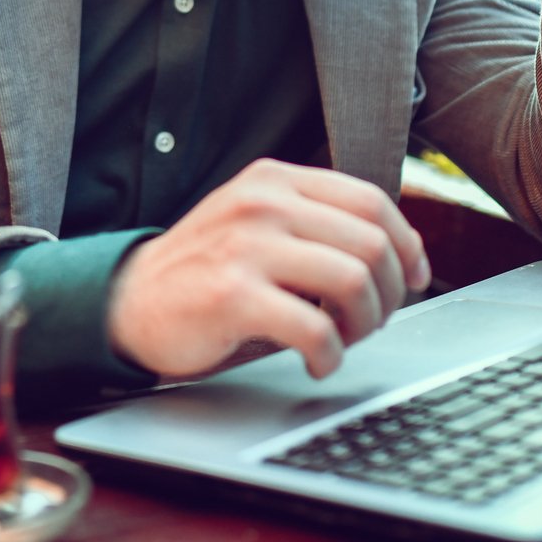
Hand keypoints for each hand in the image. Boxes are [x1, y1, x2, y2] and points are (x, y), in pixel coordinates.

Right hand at [106, 158, 431, 379]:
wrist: (127, 303)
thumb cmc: (206, 271)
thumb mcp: (258, 222)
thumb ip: (315, 222)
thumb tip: (401, 252)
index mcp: (275, 178)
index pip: (372, 200)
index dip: (407, 245)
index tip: (414, 279)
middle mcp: (264, 202)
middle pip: (372, 242)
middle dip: (390, 293)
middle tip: (372, 321)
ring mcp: (247, 245)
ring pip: (353, 280)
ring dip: (365, 324)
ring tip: (345, 340)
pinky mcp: (233, 295)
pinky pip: (316, 328)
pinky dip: (331, 355)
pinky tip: (318, 362)